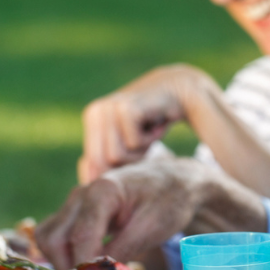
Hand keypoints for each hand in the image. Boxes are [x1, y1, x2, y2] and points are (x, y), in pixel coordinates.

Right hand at [37, 157, 266, 269]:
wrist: (174, 180)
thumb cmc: (168, 200)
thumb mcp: (152, 226)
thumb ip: (124, 250)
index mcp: (103, 191)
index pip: (80, 237)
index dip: (85, 267)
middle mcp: (81, 194)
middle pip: (53, 238)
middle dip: (68, 267)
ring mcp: (76, 202)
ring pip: (48, 237)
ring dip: (61, 261)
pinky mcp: (76, 212)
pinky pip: (56, 234)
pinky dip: (63, 253)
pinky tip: (87, 265)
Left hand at [78, 65, 214, 182]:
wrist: (180, 90)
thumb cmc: (153, 121)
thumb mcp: (125, 142)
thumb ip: (106, 158)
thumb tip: (89, 179)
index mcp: (91, 118)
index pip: (91, 162)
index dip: (115, 170)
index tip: (135, 152)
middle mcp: (95, 111)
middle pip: (103, 163)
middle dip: (128, 162)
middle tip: (144, 142)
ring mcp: (109, 108)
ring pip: (116, 156)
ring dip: (141, 151)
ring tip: (148, 132)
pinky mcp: (125, 108)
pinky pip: (133, 144)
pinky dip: (151, 139)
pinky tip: (155, 123)